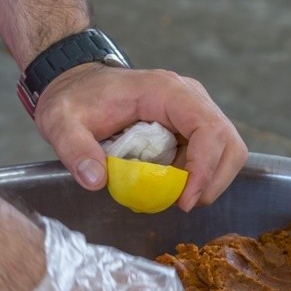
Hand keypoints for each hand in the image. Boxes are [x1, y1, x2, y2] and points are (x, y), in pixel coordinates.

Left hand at [34, 64, 247, 211]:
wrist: (77, 85)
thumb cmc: (74, 99)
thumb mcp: (62, 123)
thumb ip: (76, 151)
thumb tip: (96, 180)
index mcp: (165, 91)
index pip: (208, 128)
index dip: (205, 168)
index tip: (184, 200)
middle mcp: (188, 97)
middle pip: (228, 142)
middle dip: (212, 180)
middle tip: (182, 204)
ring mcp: (193, 110)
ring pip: (227, 150)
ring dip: (208, 180)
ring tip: (175, 196)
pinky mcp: (190, 125)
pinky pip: (212, 154)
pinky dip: (200, 177)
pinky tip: (172, 185)